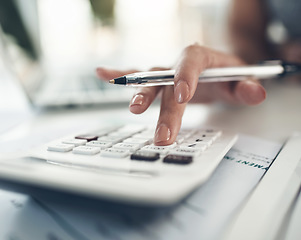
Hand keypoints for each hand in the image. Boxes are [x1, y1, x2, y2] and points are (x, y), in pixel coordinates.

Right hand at [96, 44, 265, 144]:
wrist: (217, 72)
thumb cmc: (227, 76)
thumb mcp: (242, 80)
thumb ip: (247, 87)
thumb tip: (255, 93)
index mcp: (201, 57)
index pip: (191, 61)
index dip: (185, 76)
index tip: (182, 96)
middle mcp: (178, 64)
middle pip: (168, 81)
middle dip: (165, 108)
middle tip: (163, 134)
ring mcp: (165, 72)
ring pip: (149, 80)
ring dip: (140, 95)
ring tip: (134, 109)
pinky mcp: (157, 81)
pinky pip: (135, 75)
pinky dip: (119, 74)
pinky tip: (103, 74)